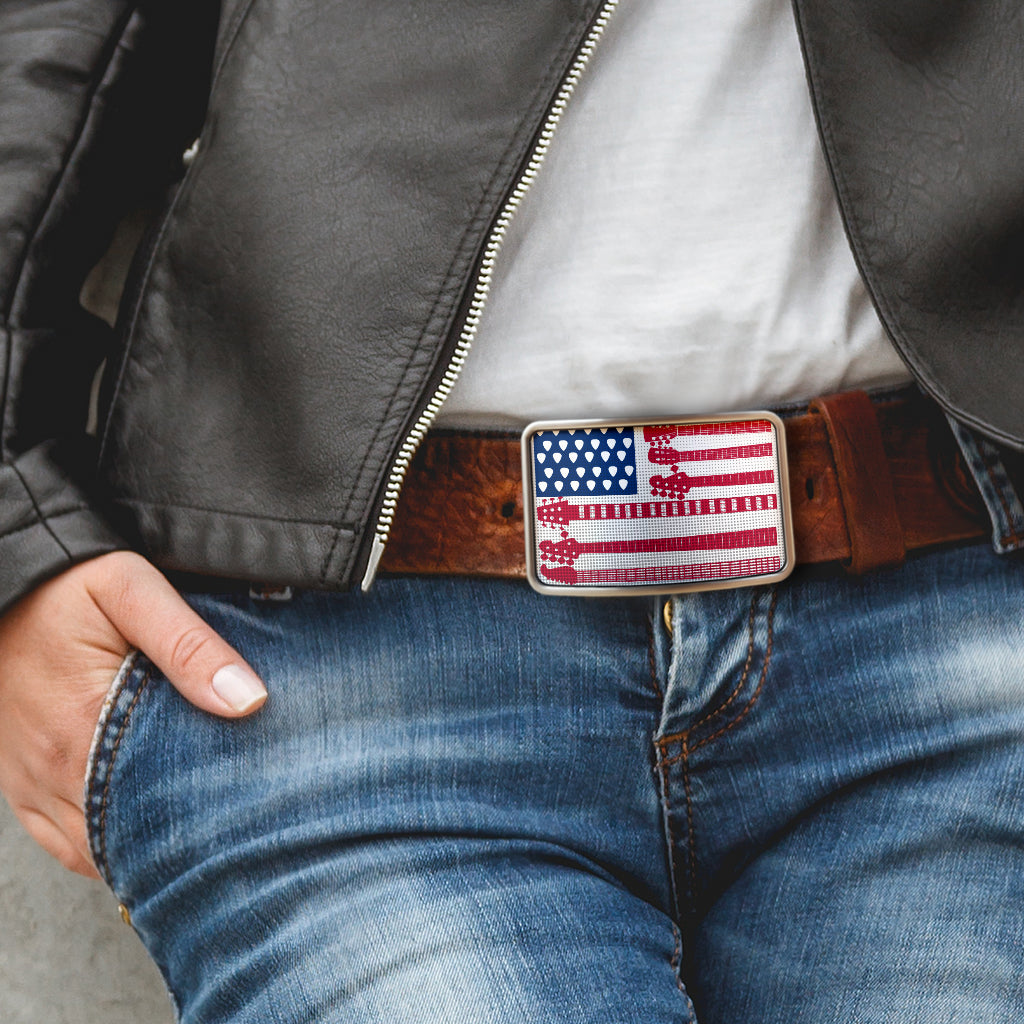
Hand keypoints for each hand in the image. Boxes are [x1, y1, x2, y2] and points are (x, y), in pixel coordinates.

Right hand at [0, 551, 266, 877]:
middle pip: (129, 834)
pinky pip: (62, 842)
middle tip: (235, 824)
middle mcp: (52, 766)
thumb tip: (249, 700)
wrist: (3, 583)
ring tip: (198, 828)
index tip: (250, 812)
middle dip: (183, 836)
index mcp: (84, 725)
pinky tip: (141, 832)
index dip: (208, 817)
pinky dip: (103, 847)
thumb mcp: (132, 593)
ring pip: (96, 847)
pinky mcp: (19, 782)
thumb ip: (190, 644)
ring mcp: (31, 780)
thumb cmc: (67, 585)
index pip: (158, 805)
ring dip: (143, 844)